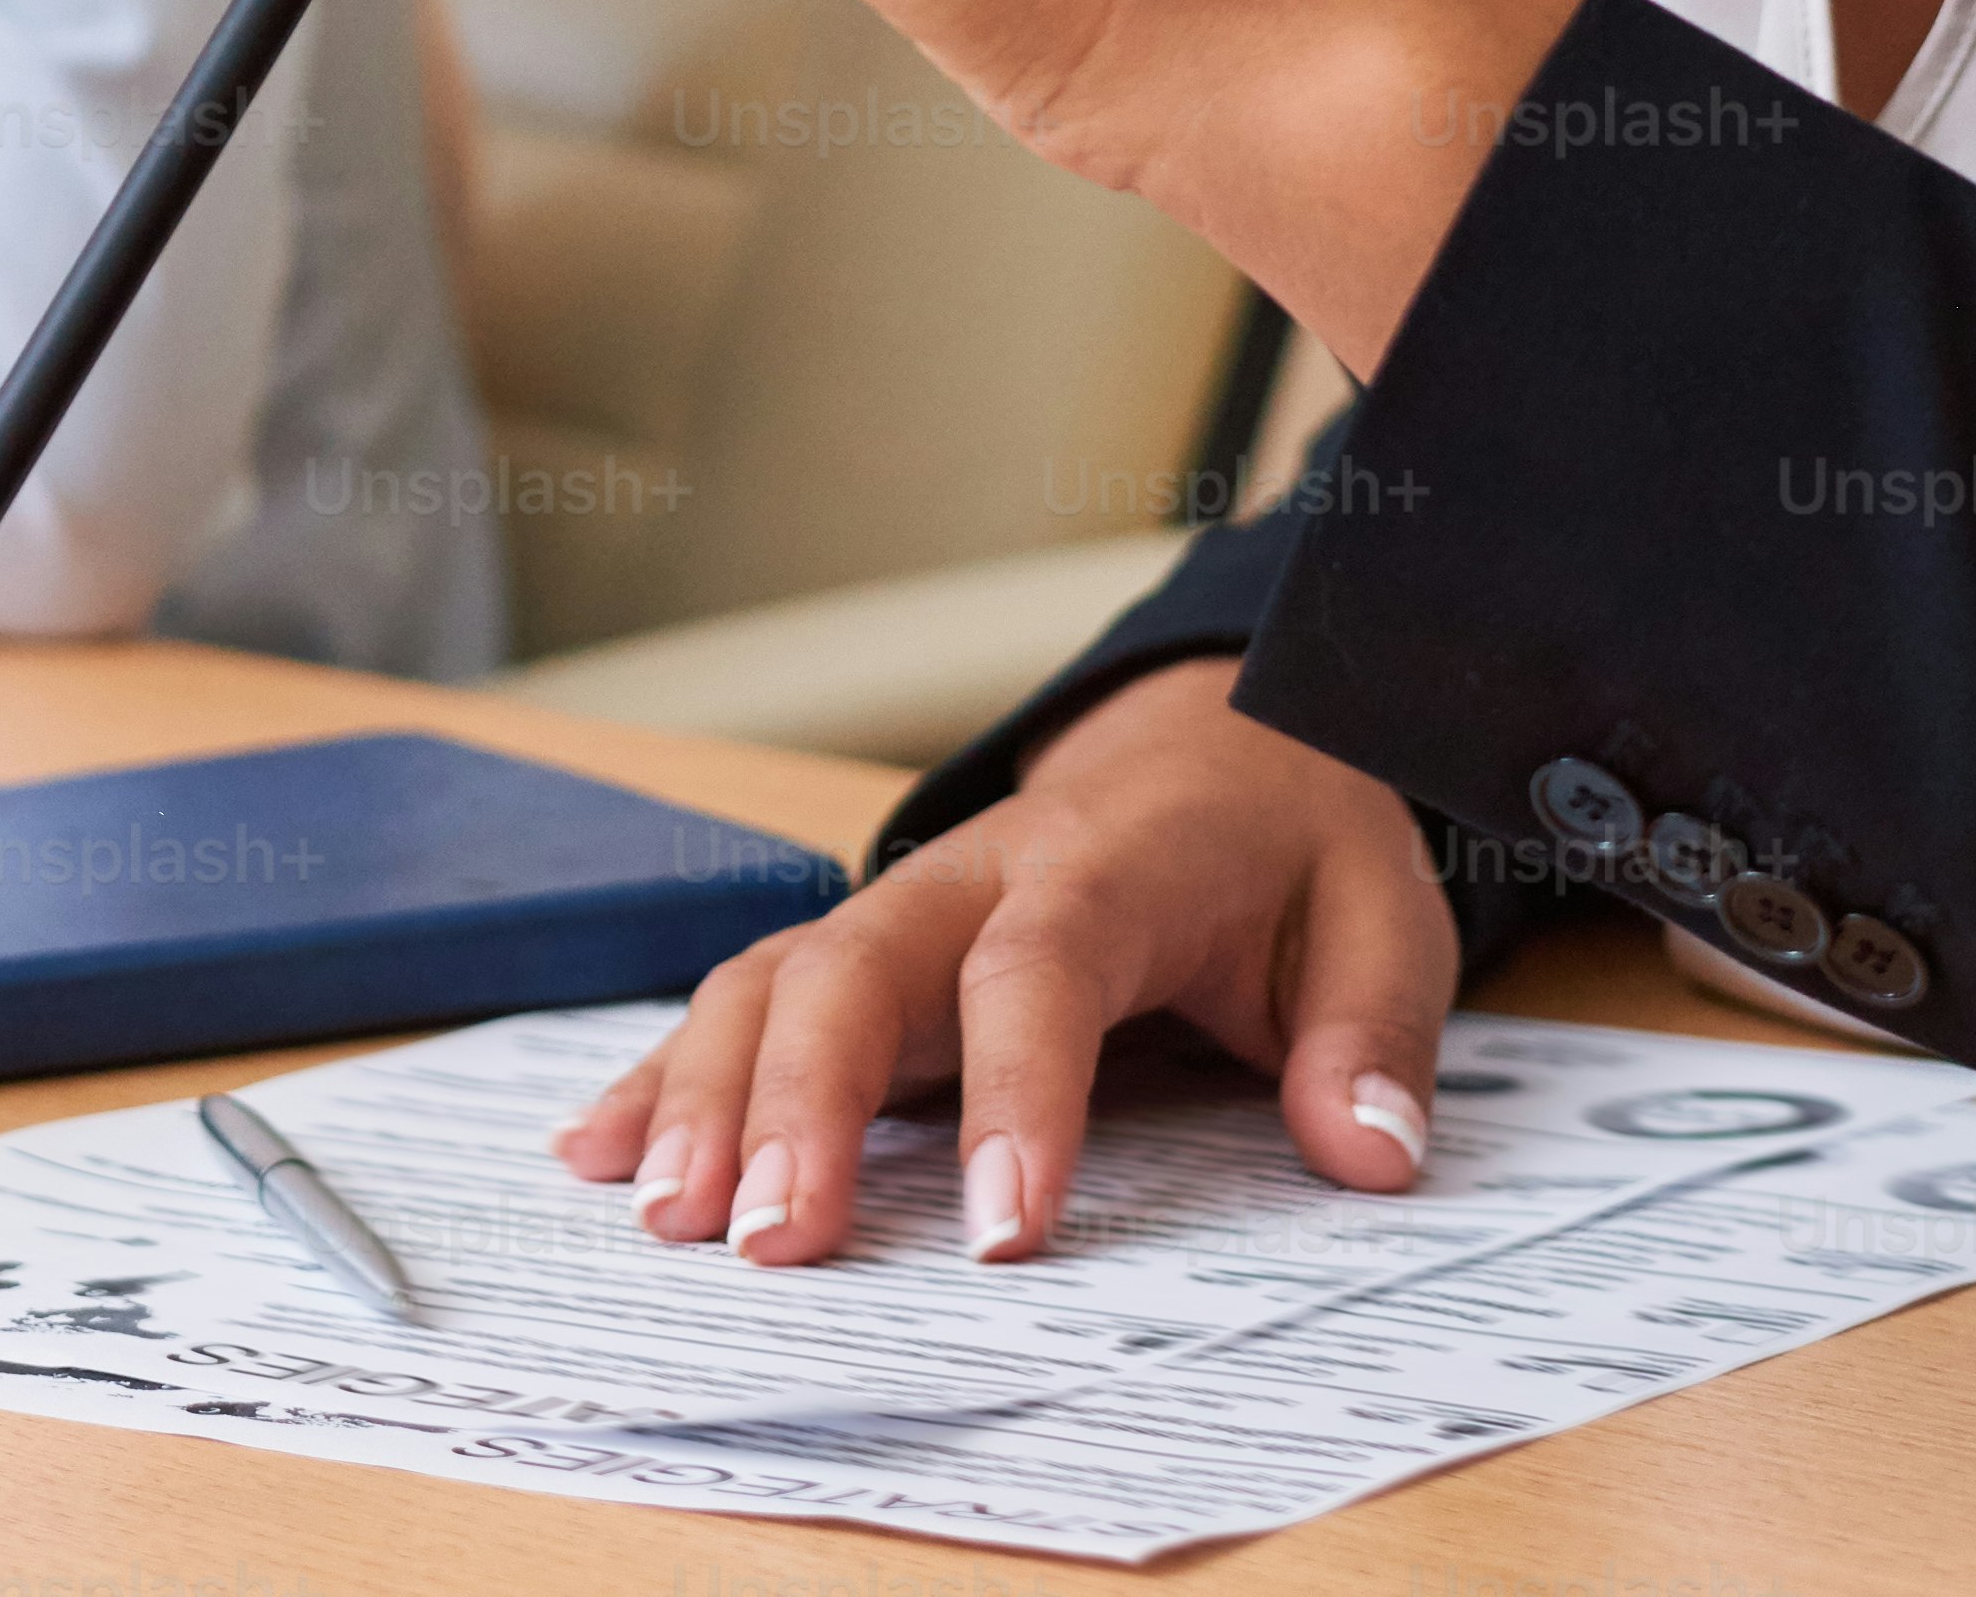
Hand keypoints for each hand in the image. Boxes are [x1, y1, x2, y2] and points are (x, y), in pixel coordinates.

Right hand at [553, 660, 1445, 1263]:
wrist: (1218, 733)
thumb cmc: (1288, 843)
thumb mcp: (1378, 917)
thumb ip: (1368, 1037)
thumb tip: (1366, 1155)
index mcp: (1107, 864)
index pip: (1045, 969)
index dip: (1019, 1096)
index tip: (1003, 1232)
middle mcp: (974, 876)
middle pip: (858, 967)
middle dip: (801, 1101)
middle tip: (771, 1241)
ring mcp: (902, 910)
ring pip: (775, 979)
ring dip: (709, 1094)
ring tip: (666, 1219)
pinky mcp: (862, 950)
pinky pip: (744, 999)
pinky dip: (666, 1073)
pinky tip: (597, 1151)